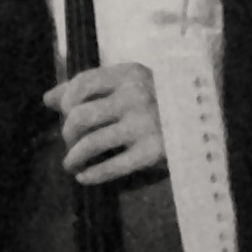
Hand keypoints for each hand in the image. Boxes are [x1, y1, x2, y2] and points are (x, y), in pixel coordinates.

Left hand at [52, 59, 168, 192]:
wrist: (203, 124)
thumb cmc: (162, 101)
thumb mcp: (130, 85)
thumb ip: (91, 87)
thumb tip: (48, 99)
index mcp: (130, 74)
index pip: (82, 83)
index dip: (65, 101)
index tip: (65, 113)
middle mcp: (136, 97)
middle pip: (80, 116)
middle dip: (68, 132)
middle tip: (70, 141)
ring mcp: (145, 125)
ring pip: (91, 143)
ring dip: (73, 156)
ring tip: (70, 162)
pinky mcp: (153, 153)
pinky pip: (112, 167)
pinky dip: (92, 175)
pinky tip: (83, 177)